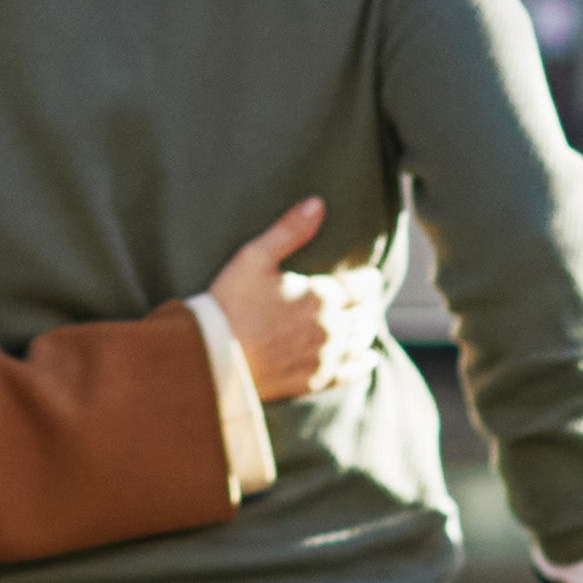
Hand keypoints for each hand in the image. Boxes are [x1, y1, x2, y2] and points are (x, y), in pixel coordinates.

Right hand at [207, 200, 380, 401]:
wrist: (212, 356)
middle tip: (366, 302)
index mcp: (321, 295)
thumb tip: (318, 203)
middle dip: (368, 306)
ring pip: (359, 342)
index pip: (361, 286)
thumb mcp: (254, 257)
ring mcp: (323, 356)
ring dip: (365, 331)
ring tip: (365, 325)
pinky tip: (366, 360)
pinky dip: (361, 364)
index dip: (368, 281)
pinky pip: (349, 373)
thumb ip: (289, 230)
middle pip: (364, 315)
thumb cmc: (229, 304)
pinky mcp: (313, 380)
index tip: (370, 278)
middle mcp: (331, 327)